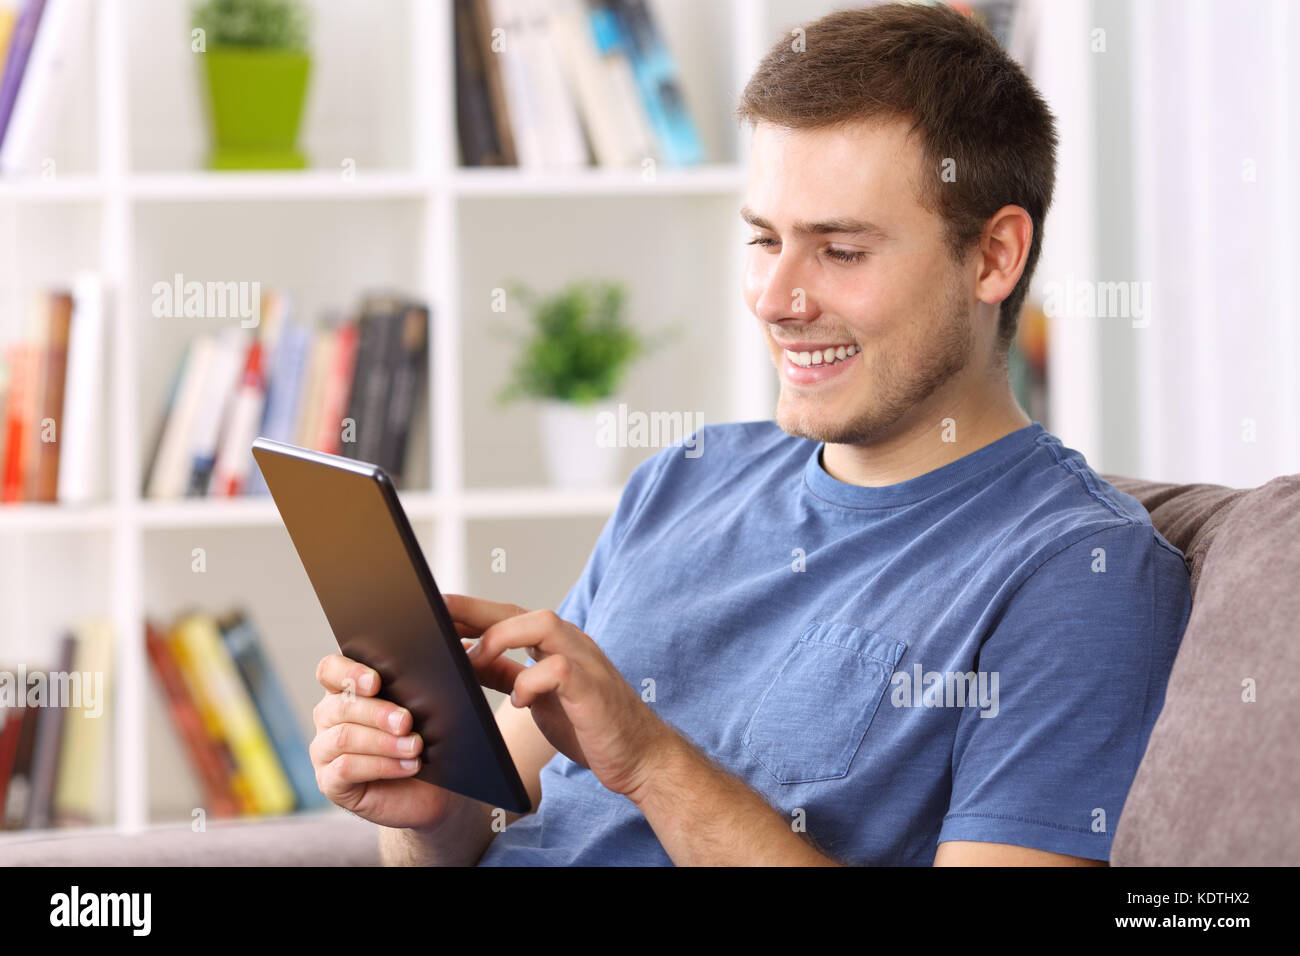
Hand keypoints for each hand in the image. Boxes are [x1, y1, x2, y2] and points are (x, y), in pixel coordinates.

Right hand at [310, 652, 470, 830]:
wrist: (435, 789)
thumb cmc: (430, 740)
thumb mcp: (431, 707)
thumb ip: (430, 679)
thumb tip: (452, 650)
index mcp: (347, 689)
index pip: (331, 670)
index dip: (349, 672)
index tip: (376, 681)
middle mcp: (329, 717)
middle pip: (339, 705)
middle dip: (377, 712)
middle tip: (407, 721)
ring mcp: (325, 751)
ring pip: (343, 738)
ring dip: (383, 742)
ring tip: (415, 746)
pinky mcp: (331, 782)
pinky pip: (345, 769)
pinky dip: (381, 765)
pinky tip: (407, 766)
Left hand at [446, 593, 677, 798]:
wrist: (639, 756)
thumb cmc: (588, 725)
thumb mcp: (536, 697)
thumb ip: (507, 675)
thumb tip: (466, 660)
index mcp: (555, 646)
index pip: (507, 616)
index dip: (470, 611)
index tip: (434, 610)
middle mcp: (570, 644)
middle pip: (519, 611)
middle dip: (475, 610)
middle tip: (437, 614)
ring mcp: (585, 662)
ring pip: (544, 623)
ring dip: (502, 636)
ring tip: (474, 659)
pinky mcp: (593, 689)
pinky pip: (560, 669)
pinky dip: (532, 680)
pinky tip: (519, 700)